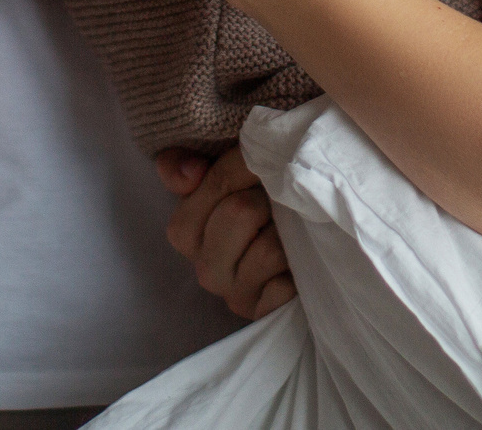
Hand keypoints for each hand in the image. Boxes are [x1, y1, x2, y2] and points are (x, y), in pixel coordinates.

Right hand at [158, 147, 295, 318]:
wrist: (299, 244)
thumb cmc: (258, 204)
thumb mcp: (220, 175)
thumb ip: (181, 164)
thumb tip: (192, 172)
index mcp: (186, 232)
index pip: (219, 182)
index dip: (248, 167)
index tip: (262, 169)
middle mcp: (205, 268)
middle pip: (241, 212)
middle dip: (269, 198)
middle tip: (280, 201)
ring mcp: (234, 296)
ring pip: (267, 250)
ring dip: (290, 234)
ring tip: (293, 230)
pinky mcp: (263, 316)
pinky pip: (283, 290)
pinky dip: (297, 273)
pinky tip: (297, 264)